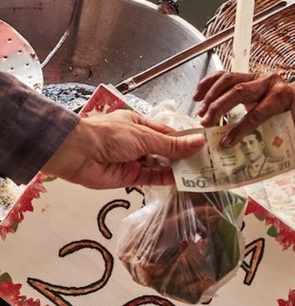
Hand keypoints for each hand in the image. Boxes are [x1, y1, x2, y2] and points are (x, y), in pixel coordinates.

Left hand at [42, 111, 205, 188]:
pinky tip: (182, 180)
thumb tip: (198, 143)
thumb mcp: (144, 136)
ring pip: (161, 165)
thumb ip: (171, 145)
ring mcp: (135, 161)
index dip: (186, 140)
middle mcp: (139, 142)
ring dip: (178, 168)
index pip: (169, 133)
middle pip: (167, 150)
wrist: (75, 153)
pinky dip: (167, 179)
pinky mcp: (130, 178)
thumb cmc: (108, 135)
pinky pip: (152, 178)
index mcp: (141, 125)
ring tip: (199, 172)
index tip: (204, 146)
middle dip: (184, 155)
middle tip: (206, 161)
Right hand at [193, 71, 294, 147]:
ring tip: (201, 113)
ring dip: (211, 96)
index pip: (257, 113)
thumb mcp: (284, 127)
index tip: (225, 141)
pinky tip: (198, 96)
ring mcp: (256, 75)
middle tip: (206, 124)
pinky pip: (224, 75)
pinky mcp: (246, 74)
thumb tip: (241, 154)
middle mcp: (268, 82)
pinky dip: (208, 83)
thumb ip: (264, 137)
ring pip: (228, 79)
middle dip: (219, 108)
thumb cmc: (291, 114)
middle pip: (239, 91)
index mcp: (281, 96)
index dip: (239, 129)